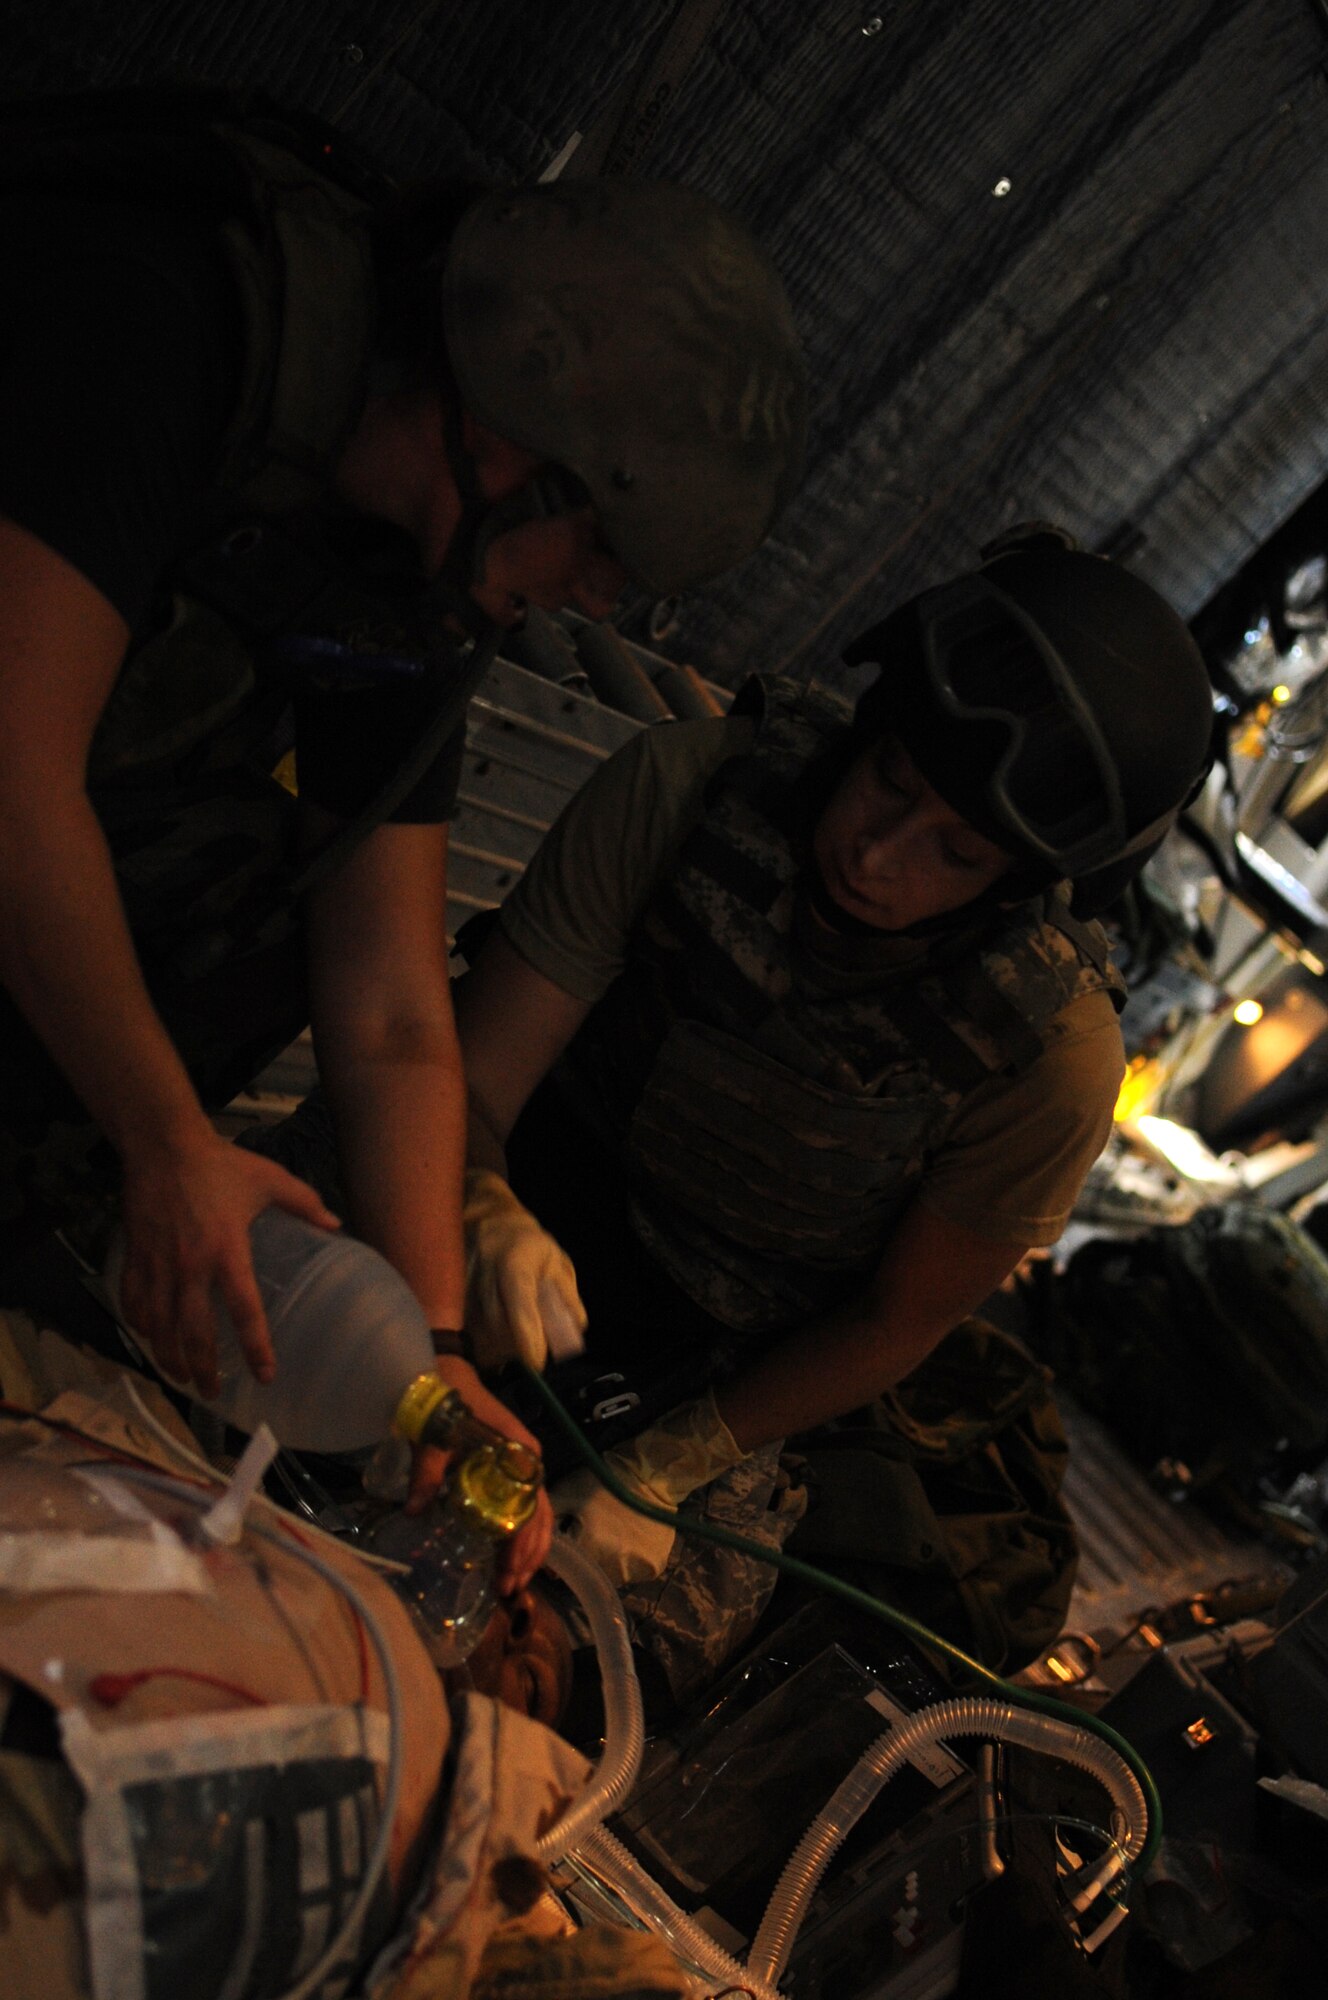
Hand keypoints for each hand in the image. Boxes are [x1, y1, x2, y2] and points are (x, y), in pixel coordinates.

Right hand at [117, 1132, 340, 1398]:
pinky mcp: (135, 1257)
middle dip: (203, 1369)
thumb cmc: (220, 1164)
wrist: (163, 1145)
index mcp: (227, 1251)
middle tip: (213, 1393)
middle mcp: (190, 1266)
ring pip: (159, 1327)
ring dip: (169, 1358)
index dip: (255, 1348)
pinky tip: (151, 1339)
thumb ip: (305, 1204)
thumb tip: (336, 1225)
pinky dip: (141, 1326)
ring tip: (182, 1377)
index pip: (244, 1312)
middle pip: (194, 1334)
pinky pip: (133, 1303)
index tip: (264, 1375)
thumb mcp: (270, 1179)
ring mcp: (158, 1265)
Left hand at [406, 1355, 553, 1594]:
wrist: (447, 1371)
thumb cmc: (445, 1400)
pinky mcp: (511, 1470)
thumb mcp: (434, 1436)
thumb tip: (413, 1512)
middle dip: (528, 1556)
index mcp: (520, 1454)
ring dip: (529, 1550)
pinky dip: (522, 1535)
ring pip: (538, 1516)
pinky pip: (524, 1508)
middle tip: (509, 1590)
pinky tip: (510, 1558)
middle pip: (540, 1518)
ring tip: (514, 1583)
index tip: (507, 1573)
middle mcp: (529, 1463)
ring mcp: (523, 1467)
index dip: (520, 1545)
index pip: (528, 1510)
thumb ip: (427, 1472)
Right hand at [463, 1168, 586, 1369]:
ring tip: (512, 1341)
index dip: (528, 1339)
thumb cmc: (528, 1245)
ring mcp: (459, 1285)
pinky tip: (492, 1338)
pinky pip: (464, 1332)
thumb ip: (567, 1298)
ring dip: (496, 1349)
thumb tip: (575, 1332)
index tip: (537, 1362)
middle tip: (530, 1352)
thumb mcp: (556, 1262)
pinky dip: (480, 1343)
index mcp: (513, 1263)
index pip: (519, 1307)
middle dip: (515, 1349)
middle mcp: (482, 1274)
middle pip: (496, 1327)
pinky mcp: (446, 1296)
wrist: (486, 1220)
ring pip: (476, 1334)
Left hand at [548, 1465, 678, 1585]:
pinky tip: (628, 1541)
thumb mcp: (566, 1494)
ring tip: (610, 1537)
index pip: (563, 1571)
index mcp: (590, 1547)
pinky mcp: (654, 1567)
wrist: (647, 1476)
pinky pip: (633, 1573)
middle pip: (589, 1575)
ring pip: (612, 1577)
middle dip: (585, 1560)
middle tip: (591, 1534)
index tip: (568, 1541)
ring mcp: (637, 1568)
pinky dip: (628, 1562)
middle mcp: (615, 1565)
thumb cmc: (602, 1484)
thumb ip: (548, 1521)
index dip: (563, 1557)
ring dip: (607, 1563)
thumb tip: (534, 1545)